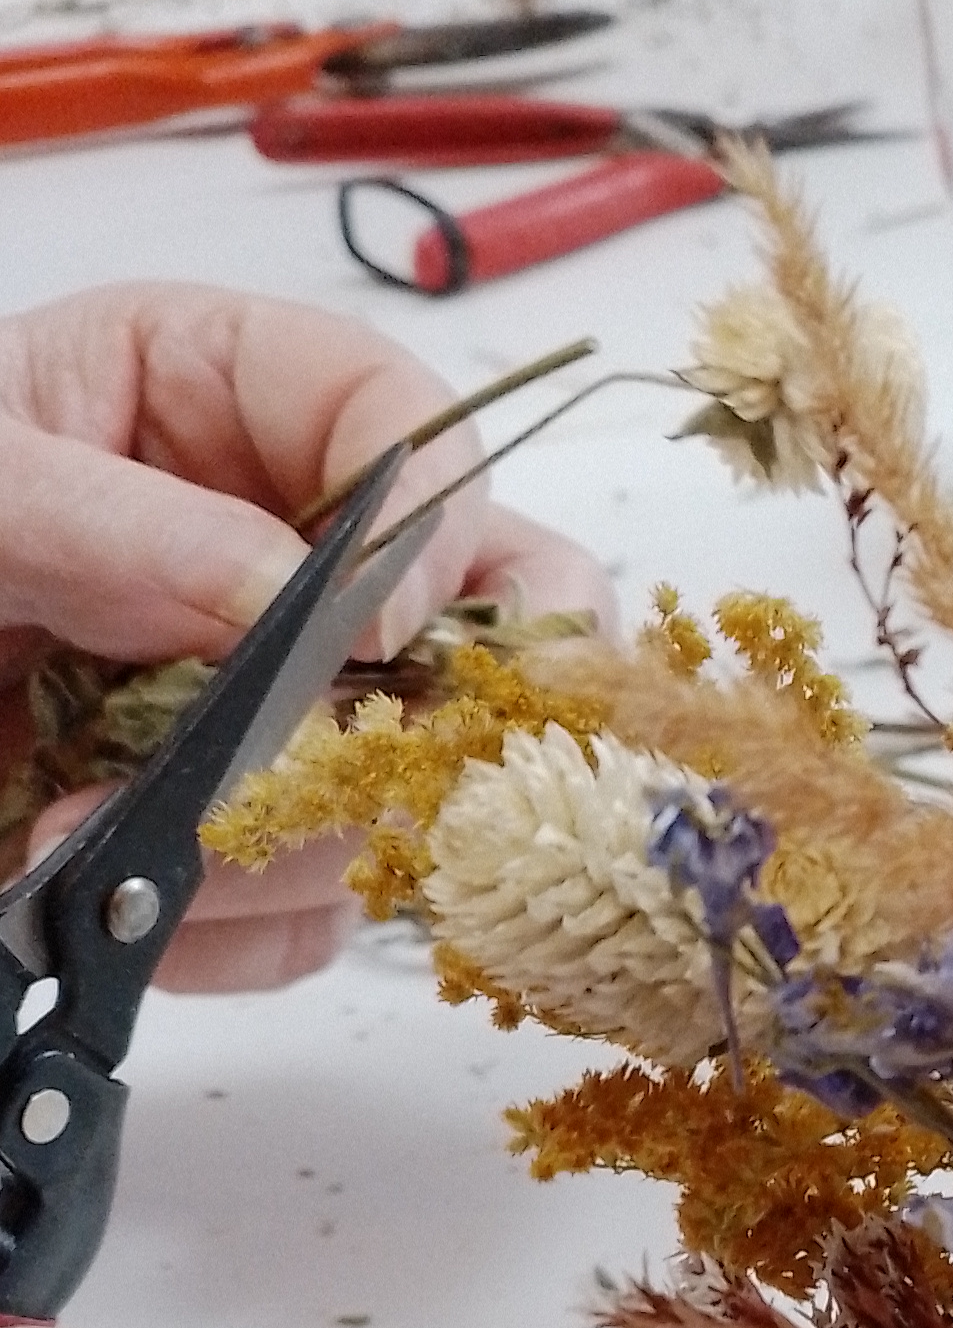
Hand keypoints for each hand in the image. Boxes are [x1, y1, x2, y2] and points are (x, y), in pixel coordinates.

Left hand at [0, 284, 615, 990]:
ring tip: (95, 842)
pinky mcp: (240, 836)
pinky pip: (321, 912)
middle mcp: (281, 549)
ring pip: (413, 793)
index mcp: (220, 396)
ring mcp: (276, 706)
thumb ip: (118, 521)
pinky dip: (230, 931)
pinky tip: (115, 906)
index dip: (428, 525)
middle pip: (483, 626)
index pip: (411, 430)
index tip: (367, 626)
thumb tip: (286, 591)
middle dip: (402, 721)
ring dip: (275, 847)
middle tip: (299, 768)